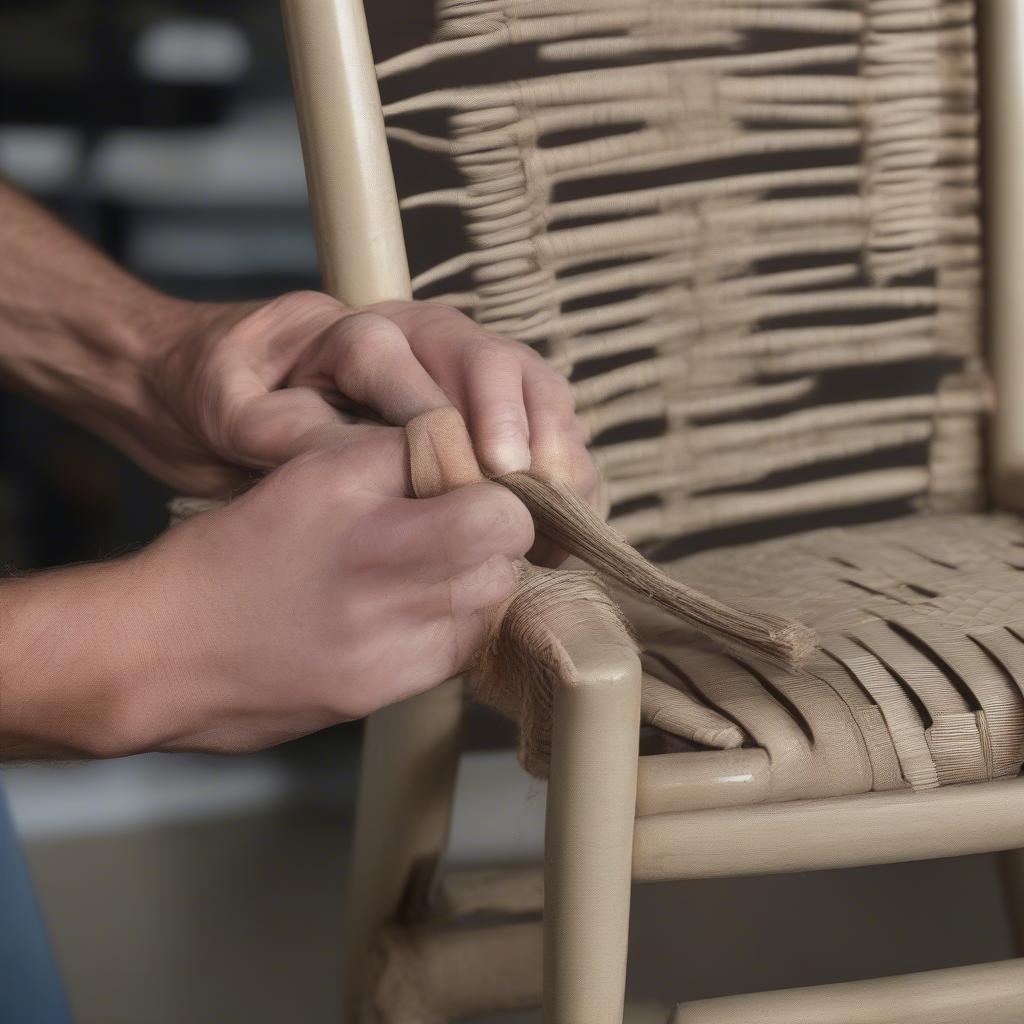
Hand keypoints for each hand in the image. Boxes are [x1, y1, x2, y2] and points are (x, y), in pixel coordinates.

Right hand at [1, 431, 533, 757]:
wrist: (162, 651)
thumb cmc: (233, 553)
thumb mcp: (311, 474)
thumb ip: (397, 455)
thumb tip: (462, 452)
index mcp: (375, 535)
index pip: (499, 516)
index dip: (499, 497)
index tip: (476, 488)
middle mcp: (392, 602)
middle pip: (504, 565)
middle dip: (493, 538)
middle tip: (456, 524)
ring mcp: (391, 659)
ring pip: (488, 611)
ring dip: (476, 581)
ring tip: (430, 564)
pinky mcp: (382, 698)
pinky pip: (456, 654)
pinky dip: (451, 624)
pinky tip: (410, 606)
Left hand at [139, 292, 600, 514]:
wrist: (205, 383)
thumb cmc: (221, 392)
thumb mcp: (234, 414)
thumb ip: (300, 434)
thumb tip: (379, 467)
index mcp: (356, 332)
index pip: (417, 364)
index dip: (451, 421)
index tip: (476, 476)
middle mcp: (417, 339)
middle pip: (496, 361)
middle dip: (524, 425)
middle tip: (531, 488)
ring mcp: (452, 369)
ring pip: (529, 386)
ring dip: (556, 444)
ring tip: (567, 507)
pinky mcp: (471, 404)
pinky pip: (534, 419)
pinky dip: (558, 461)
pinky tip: (570, 511)